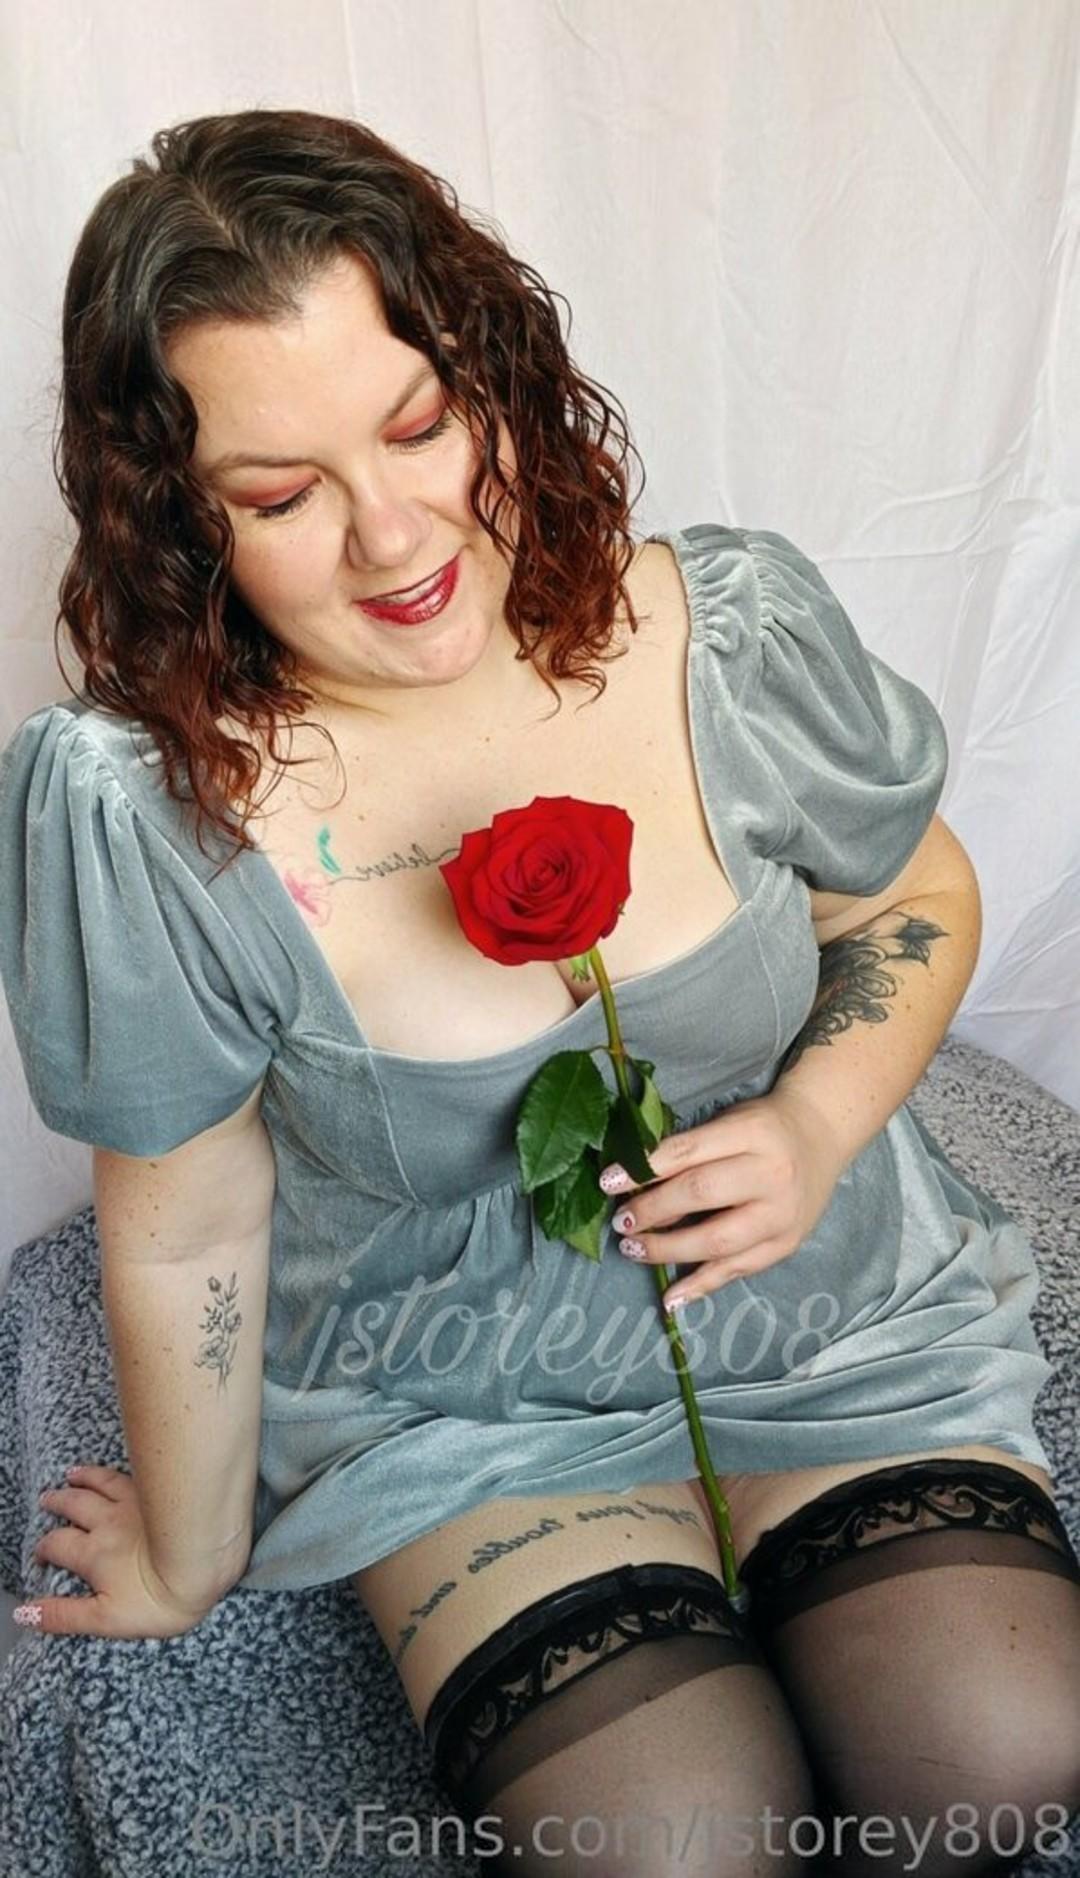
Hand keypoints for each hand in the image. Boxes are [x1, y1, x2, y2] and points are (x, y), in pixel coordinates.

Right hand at [19, 1464, 222, 1638]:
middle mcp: (108, 1523)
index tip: (41, 1553)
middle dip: (57, 1503)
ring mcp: (135, 1503)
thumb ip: (64, 1615)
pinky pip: (129, 1475)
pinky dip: (114, 1470)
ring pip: (100, 1484)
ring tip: (72, 1474)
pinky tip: (115, 1467)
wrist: (204, 1564)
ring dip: (82, 1479)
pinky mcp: (160, 1492)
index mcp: (94, 1554)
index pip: (58, 1545)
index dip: (45, 1548)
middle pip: (74, 1507)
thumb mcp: (105, 1620)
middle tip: (47, 1499)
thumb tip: (24, 1613)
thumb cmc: (159, 1598)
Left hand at [603, 1085, 846, 1310]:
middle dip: (652, 1210)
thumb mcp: (728, 1121)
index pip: (687, 1152)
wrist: (821, 1136)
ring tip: (634, 1249)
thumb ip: (688, 1148)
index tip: (608, 1181)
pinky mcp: (786, 1244)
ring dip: (668, 1249)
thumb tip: (632, 1183)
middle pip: (700, 1194)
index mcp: (751, 1132)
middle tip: (621, 1220)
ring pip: (717, 1240)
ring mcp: (782, 1214)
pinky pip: (738, 1270)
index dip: (643, 1169)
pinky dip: (700, 1286)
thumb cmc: (762, 1126)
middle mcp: (771, 1173)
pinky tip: (670, 1298)